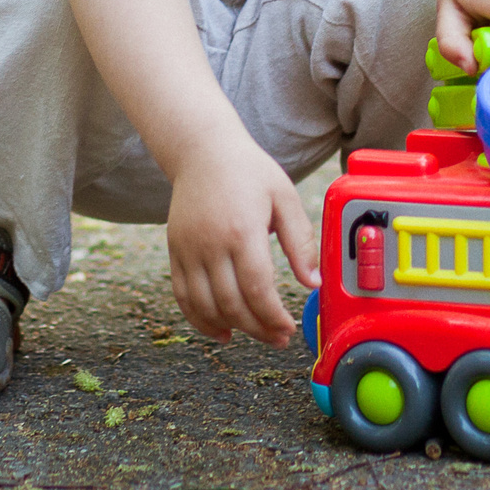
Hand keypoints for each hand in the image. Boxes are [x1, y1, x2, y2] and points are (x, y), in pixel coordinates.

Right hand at [163, 133, 318, 345]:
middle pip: (231, 303)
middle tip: (278, 338)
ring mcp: (188, 249)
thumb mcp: (284, 197)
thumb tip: (314, 282)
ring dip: (230, 328)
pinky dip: (200, 319)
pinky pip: (183, 296)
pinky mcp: (175, 251)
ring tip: (254, 334)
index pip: (257, 289)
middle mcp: (210, 243)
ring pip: (204, 306)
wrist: (203, 151)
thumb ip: (301, 241)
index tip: (288, 328)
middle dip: (257, 328)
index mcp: (242, 230)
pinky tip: (221, 330)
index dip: (272, 316)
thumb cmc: (249, 171)